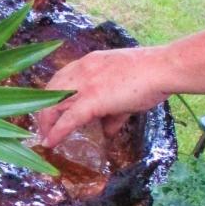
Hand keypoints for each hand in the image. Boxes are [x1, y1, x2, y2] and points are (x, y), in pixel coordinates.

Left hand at [37, 48, 167, 148]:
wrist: (161, 69)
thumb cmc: (150, 76)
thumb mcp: (125, 91)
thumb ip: (113, 112)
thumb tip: (108, 132)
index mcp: (89, 62)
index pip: (61, 77)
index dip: (53, 94)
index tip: (52, 108)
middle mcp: (82, 70)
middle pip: (51, 90)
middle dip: (44, 109)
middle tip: (44, 125)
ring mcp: (85, 84)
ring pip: (54, 104)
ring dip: (46, 122)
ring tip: (44, 137)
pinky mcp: (91, 100)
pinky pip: (67, 119)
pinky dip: (56, 132)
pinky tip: (50, 143)